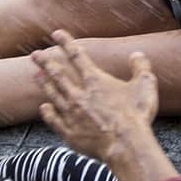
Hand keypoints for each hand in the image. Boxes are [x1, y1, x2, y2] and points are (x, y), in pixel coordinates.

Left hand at [32, 31, 157, 168]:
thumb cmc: (137, 115)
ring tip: (35, 76)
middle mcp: (79, 95)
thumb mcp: (145, 85)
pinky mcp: (70, 133)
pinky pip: (54, 119)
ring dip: (44, 84)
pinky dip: (47, 112)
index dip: (65, 43)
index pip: (77, 56)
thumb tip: (137, 54)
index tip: (56, 34)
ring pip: (54, 94)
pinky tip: (44, 107)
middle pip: (58, 74)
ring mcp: (72, 114)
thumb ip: (141, 67)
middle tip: (35, 55)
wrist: (126, 146)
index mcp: (95, 81)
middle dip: (45, 63)